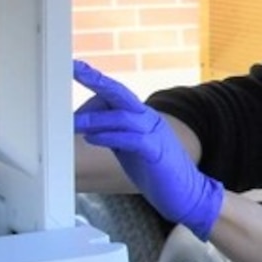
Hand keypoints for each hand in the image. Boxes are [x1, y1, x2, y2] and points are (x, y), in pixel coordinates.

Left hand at [72, 59, 222, 238]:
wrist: (187, 194)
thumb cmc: (156, 172)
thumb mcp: (129, 147)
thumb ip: (112, 133)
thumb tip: (84, 125)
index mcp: (142, 117)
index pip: (116, 94)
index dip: (96, 80)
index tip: (76, 67)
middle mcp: (149, 120)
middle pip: (121, 93)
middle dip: (97, 80)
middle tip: (76, 69)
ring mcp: (155, 134)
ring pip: (123, 116)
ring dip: (95, 119)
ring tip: (73, 124)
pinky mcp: (156, 152)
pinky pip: (132, 138)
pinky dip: (110, 136)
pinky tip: (94, 138)